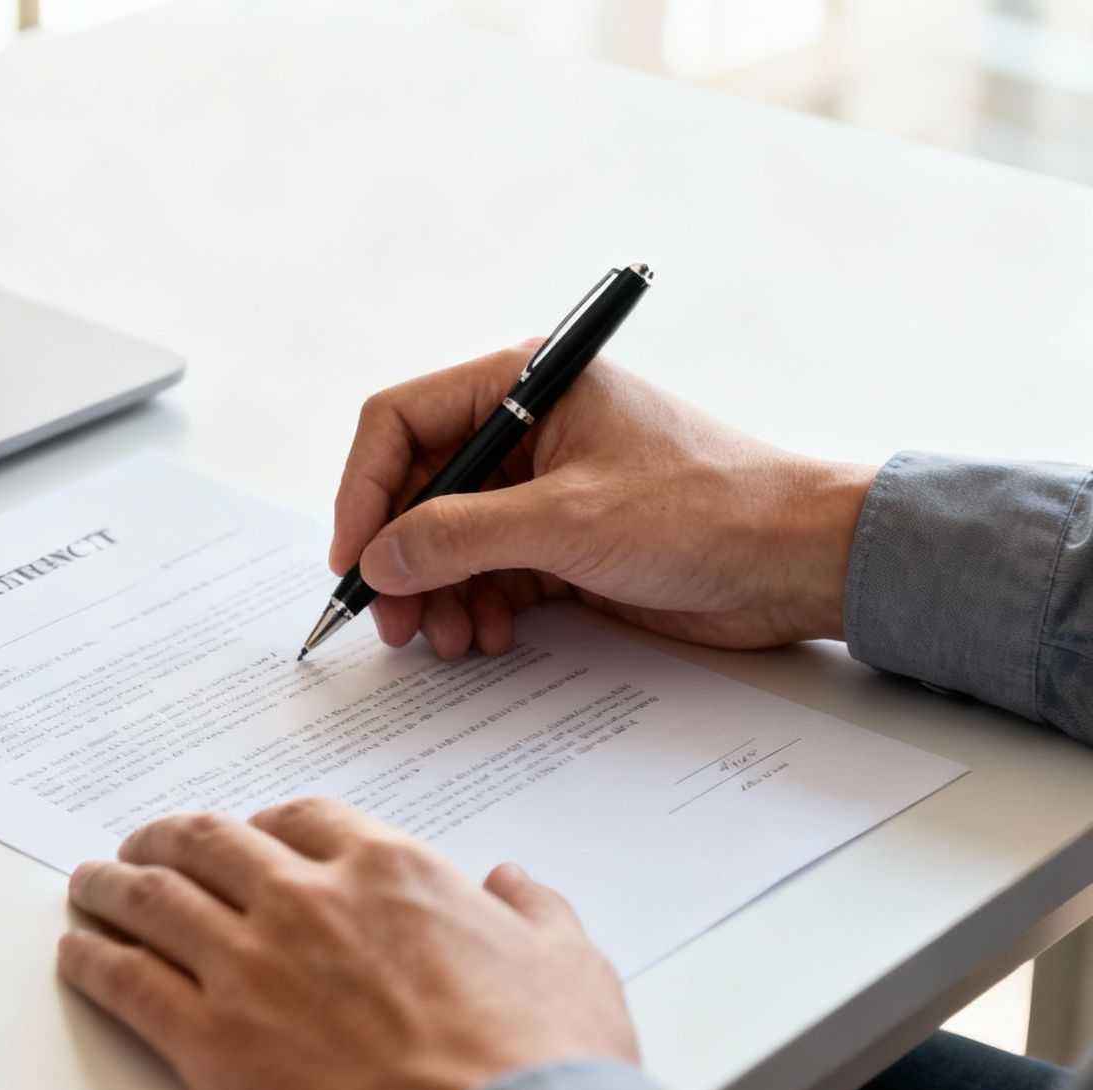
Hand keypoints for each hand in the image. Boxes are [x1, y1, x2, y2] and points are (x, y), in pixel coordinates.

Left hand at [58, 799, 636, 1089]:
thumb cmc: (539, 1064)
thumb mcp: (570, 963)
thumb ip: (534, 910)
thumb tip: (514, 883)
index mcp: (388, 871)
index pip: (302, 820)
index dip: (262, 824)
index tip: (246, 835)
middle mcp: (308, 902)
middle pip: (208, 845)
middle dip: (168, 840)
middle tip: (145, 846)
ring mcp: (252, 968)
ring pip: (154, 901)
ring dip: (112, 887)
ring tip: (91, 884)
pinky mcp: (213, 1041)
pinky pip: (129, 983)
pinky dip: (94, 960)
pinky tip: (78, 953)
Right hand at [332, 343, 878, 656]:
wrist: (800, 562)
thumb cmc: (707, 510)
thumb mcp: (567, 521)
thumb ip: (458, 537)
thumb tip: (377, 560)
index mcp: (526, 384)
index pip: (401, 422)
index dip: (364, 491)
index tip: (354, 559)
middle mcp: (527, 429)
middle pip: (418, 490)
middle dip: (400, 559)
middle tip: (394, 623)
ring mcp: (544, 488)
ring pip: (448, 541)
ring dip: (437, 594)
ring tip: (451, 640)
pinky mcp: (564, 542)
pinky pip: (488, 573)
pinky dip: (477, 607)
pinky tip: (491, 636)